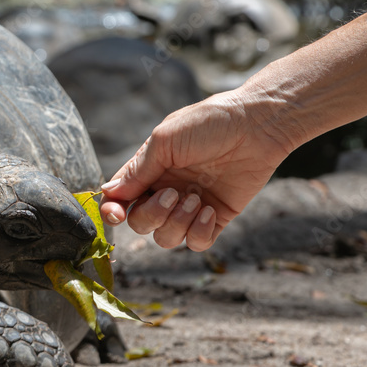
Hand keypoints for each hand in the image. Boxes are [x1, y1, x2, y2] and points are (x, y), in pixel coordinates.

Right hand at [100, 91, 292, 250]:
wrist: (258, 126)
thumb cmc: (209, 123)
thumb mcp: (165, 140)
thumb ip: (137, 170)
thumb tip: (108, 193)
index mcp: (149, 171)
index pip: (120, 198)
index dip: (112, 210)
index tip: (116, 213)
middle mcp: (166, 191)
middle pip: (141, 223)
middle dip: (152, 215)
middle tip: (173, 193)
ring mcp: (190, 206)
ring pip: (166, 238)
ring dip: (177, 223)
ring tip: (197, 200)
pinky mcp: (216, 218)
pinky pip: (196, 243)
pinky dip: (199, 232)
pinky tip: (210, 211)